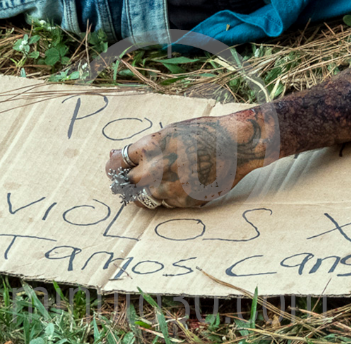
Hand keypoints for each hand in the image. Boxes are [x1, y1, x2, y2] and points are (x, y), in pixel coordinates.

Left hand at [105, 111, 275, 207]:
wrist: (237, 145)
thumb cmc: (205, 133)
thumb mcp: (170, 132)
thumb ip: (145, 147)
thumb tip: (116, 156)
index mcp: (150, 148)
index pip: (117, 163)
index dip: (113, 167)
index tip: (114, 169)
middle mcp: (156, 170)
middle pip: (127, 185)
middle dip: (127, 182)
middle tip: (131, 180)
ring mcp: (170, 189)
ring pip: (146, 198)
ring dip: (148, 191)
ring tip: (162, 180)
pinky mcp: (184, 202)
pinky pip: (168, 204)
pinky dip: (171, 196)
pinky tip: (185, 183)